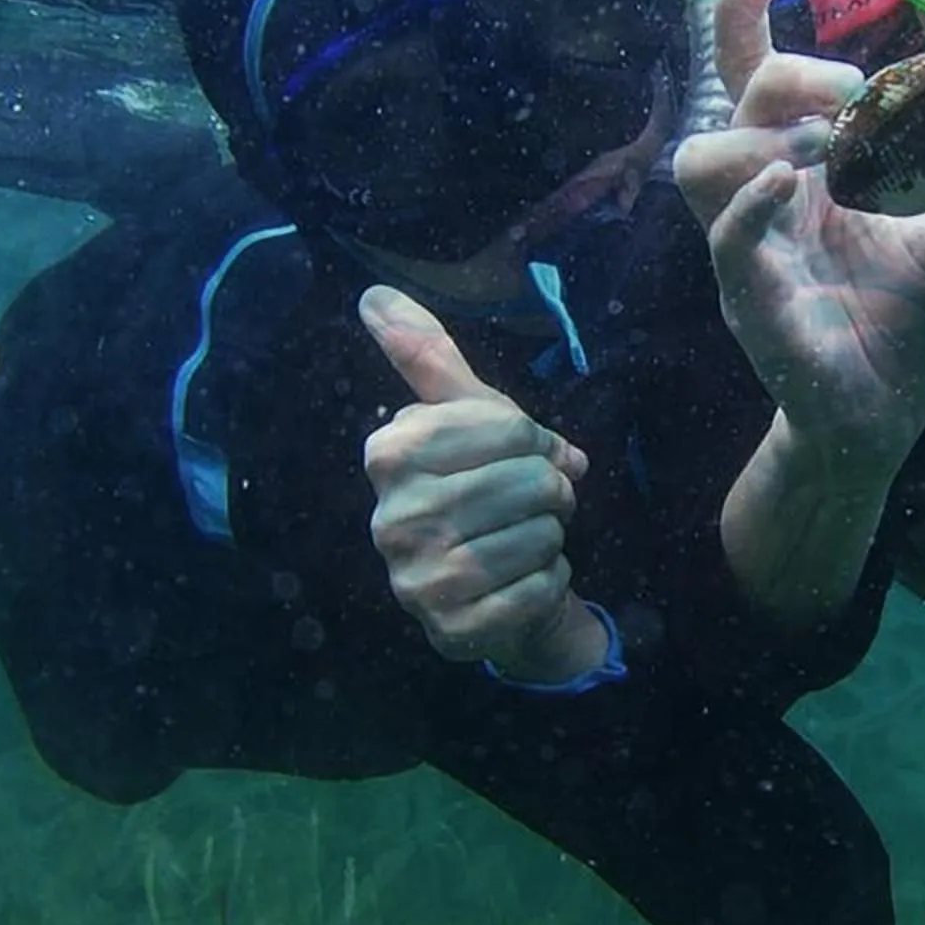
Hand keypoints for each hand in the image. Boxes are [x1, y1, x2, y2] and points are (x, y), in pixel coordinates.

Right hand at [358, 287, 608, 683]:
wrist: (499, 587)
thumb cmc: (484, 488)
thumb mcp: (465, 416)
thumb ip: (425, 355)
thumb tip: (372, 294)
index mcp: (390, 454)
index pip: (507, 427)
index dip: (537, 440)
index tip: (531, 454)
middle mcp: (390, 519)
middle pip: (526, 482)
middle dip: (551, 492)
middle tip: (538, 504)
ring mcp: (415, 580)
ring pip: (536, 535)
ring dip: (551, 536)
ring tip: (527, 539)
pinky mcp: (450, 630)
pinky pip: (539, 588)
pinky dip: (551, 580)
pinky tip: (525, 580)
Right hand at [675, 0, 924, 477]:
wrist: (885, 421)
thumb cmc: (908, 331)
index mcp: (806, 170)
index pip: (753, 79)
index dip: (741, 22)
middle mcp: (768, 198)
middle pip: (735, 99)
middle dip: (790, 74)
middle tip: (858, 100)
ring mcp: (752, 248)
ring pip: (702, 163)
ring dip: (764, 134)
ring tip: (828, 148)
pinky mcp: (753, 301)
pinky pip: (729, 240)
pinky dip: (753, 203)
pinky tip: (792, 182)